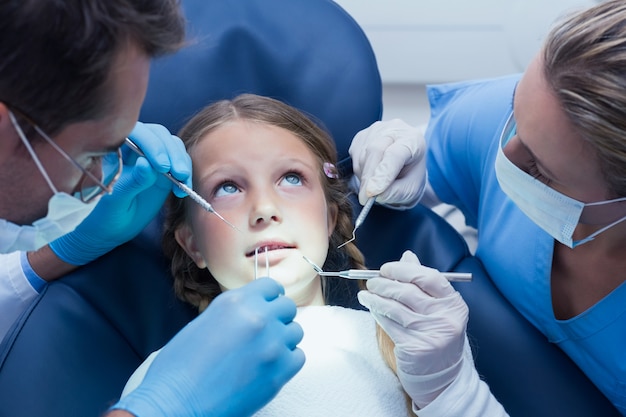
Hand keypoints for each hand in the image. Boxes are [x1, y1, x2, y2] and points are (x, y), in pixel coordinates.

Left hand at [49, 122, 191, 264]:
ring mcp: (152, 158)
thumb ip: (132, 182)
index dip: (151, 144)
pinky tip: (183, 189)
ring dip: (182, 161)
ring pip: (173, 145)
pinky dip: (186, 174)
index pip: (137, 132)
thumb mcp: (116, 201)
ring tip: (183, 182)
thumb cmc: (106, 214)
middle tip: (178, 174)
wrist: (112, 229)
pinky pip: (180, 163)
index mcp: (116, 149)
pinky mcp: (165, 170)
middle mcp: (135, 148)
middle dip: (172, 152)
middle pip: (159, 136)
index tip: (161, 166)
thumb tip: (146, 164)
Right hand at [112, 278, 304, 416]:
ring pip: (295, 331)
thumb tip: (252, 310)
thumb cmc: (180, 367)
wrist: (178, 402)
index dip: (269, 297)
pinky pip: (298, 356)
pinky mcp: (280, 372)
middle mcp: (258, 318)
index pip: (271, 287)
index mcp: (236, 302)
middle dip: (278, 317)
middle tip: (265, 331)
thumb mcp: (203, 322)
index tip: (267, 306)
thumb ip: (233, 312)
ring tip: (264, 351)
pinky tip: (269, 366)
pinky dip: (287, 360)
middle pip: (287, 307)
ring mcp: (273, 345)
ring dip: (283, 338)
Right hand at [349, 119, 426, 208]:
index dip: (382, 175)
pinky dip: (359, 170)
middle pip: (375, 151)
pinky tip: (370, 174)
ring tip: (375, 185)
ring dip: (364, 175)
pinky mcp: (362, 135)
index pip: (394, 155)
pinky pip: (355, 155)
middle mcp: (395, 129)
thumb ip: (396, 193)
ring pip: (362, 154)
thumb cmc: (410, 174)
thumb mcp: (410, 189)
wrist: (406, 162)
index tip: (372, 193)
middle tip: (365, 198)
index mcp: (413, 140)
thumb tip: (376, 195)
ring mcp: (376, 130)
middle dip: (369, 177)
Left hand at [357, 251, 467, 407]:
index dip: (404, 269)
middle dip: (385, 282)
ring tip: (366, 292)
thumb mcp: (437, 308)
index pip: (429, 277)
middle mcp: (445, 318)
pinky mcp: (414, 348)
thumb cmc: (436, 334)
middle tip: (372, 280)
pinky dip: (377, 312)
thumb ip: (422, 281)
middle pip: (408, 291)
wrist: (442, 376)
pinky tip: (370, 306)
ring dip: (376, 297)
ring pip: (395, 307)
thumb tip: (407, 256)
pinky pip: (389, 323)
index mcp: (454, 304)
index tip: (387, 268)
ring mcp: (430, 334)